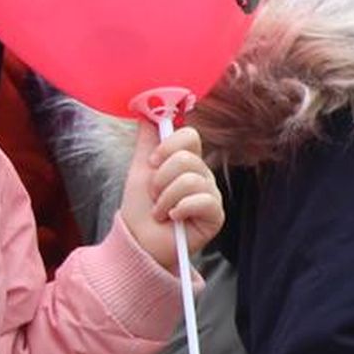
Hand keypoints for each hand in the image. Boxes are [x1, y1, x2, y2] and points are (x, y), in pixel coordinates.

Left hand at [119, 126, 224, 269]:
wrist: (139, 242)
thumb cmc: (140, 209)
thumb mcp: (139, 169)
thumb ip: (146, 141)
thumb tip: (145, 111)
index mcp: (187, 162)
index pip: (190, 136)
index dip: (168, 145)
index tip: (152, 162)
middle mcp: (202, 175)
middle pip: (188, 158)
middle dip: (161, 178)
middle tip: (154, 194)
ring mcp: (211, 195)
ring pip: (191, 180)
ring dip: (166, 197)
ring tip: (160, 210)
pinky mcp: (215, 215)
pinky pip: (202, 200)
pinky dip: (179, 209)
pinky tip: (173, 218)